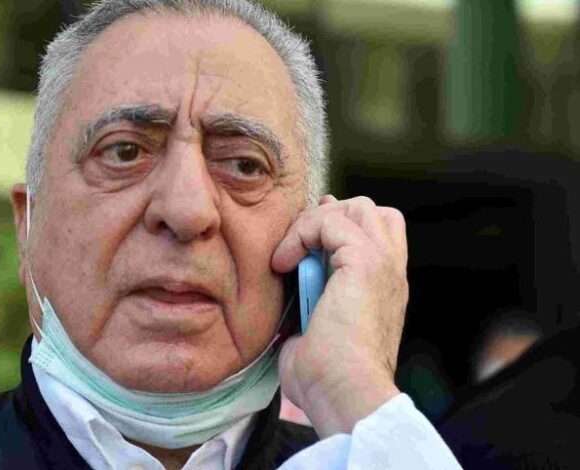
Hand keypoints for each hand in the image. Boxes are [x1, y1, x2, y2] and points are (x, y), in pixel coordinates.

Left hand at [272, 195, 408, 437]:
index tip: (303, 237)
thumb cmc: (327, 379)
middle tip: (298, 245)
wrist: (344, 394)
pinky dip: (302, 234)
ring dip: (316, 221)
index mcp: (383, 289)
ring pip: (357, 206)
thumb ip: (311, 307)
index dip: (338, 223)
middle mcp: (389, 272)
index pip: (375, 232)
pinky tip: (284, 263)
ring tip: (292, 251)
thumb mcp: (316, 333)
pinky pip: (330, 222)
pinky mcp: (366, 263)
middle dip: (328, 216)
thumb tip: (295, 298)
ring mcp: (383, 265)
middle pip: (369, 210)